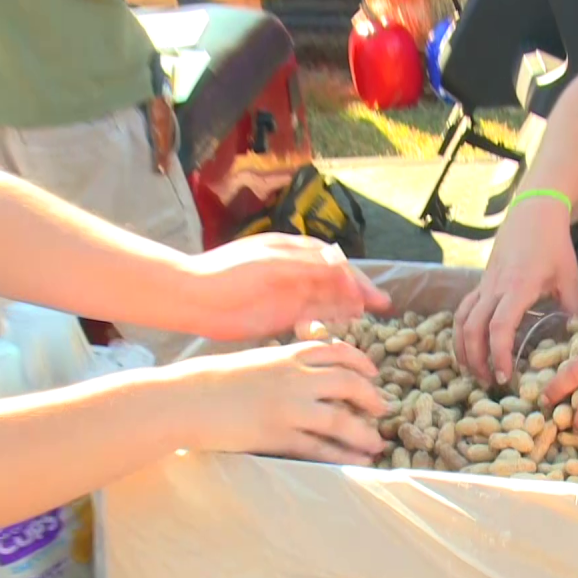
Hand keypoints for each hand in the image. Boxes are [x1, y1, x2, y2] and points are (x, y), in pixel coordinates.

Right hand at [176, 339, 388, 464]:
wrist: (187, 398)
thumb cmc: (217, 380)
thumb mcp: (258, 361)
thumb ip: (286, 364)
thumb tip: (310, 373)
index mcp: (289, 355)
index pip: (338, 353)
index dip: (361, 362)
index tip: (372, 373)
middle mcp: (295, 378)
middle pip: (348, 383)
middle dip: (371, 396)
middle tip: (382, 408)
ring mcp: (288, 407)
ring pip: (340, 418)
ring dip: (363, 432)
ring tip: (376, 442)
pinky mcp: (278, 435)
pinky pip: (319, 447)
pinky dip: (342, 455)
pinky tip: (357, 460)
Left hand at [184, 233, 391, 340]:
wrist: (195, 296)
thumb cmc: (229, 272)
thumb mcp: (272, 262)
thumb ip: (308, 263)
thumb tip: (343, 262)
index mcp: (295, 251)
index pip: (335, 262)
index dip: (357, 277)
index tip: (373, 294)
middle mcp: (296, 271)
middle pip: (336, 280)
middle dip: (359, 291)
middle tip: (382, 306)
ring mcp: (289, 294)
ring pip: (328, 299)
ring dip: (347, 306)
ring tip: (364, 317)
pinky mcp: (281, 316)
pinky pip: (313, 316)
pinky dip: (329, 319)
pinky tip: (341, 326)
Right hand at [453, 197, 577, 385]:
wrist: (533, 213)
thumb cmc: (554, 245)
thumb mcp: (570, 277)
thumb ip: (574, 309)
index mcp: (518, 287)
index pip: (499, 327)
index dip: (499, 354)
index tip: (506, 376)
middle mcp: (495, 287)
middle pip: (472, 328)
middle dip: (477, 360)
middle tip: (490, 383)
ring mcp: (484, 284)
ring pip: (461, 320)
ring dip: (463, 349)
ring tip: (474, 371)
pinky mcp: (480, 282)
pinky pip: (463, 310)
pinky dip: (460, 332)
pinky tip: (468, 348)